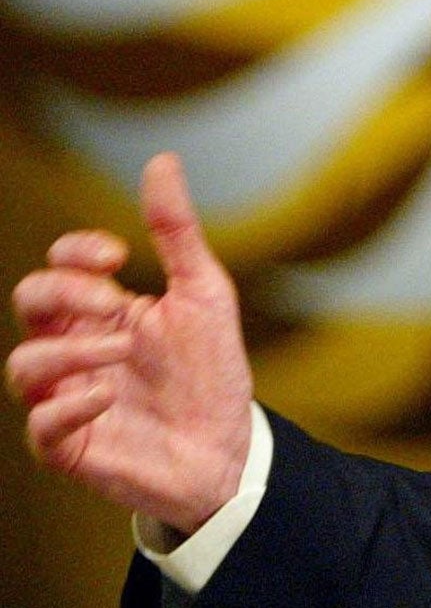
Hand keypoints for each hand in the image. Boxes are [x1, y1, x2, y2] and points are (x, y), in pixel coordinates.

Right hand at [8, 152, 254, 536]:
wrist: (229, 445)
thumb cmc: (210, 370)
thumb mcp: (202, 292)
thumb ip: (176, 232)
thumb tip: (162, 160)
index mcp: (101, 311)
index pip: (56, 266)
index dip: (75, 253)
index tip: (118, 255)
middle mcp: (75, 350)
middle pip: (28, 303)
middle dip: (64, 292)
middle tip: (114, 302)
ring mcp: (67, 398)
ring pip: (23, 366)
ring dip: (69, 350)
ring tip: (123, 350)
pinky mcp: (71, 447)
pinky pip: (40, 426)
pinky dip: (69, 407)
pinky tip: (110, 396)